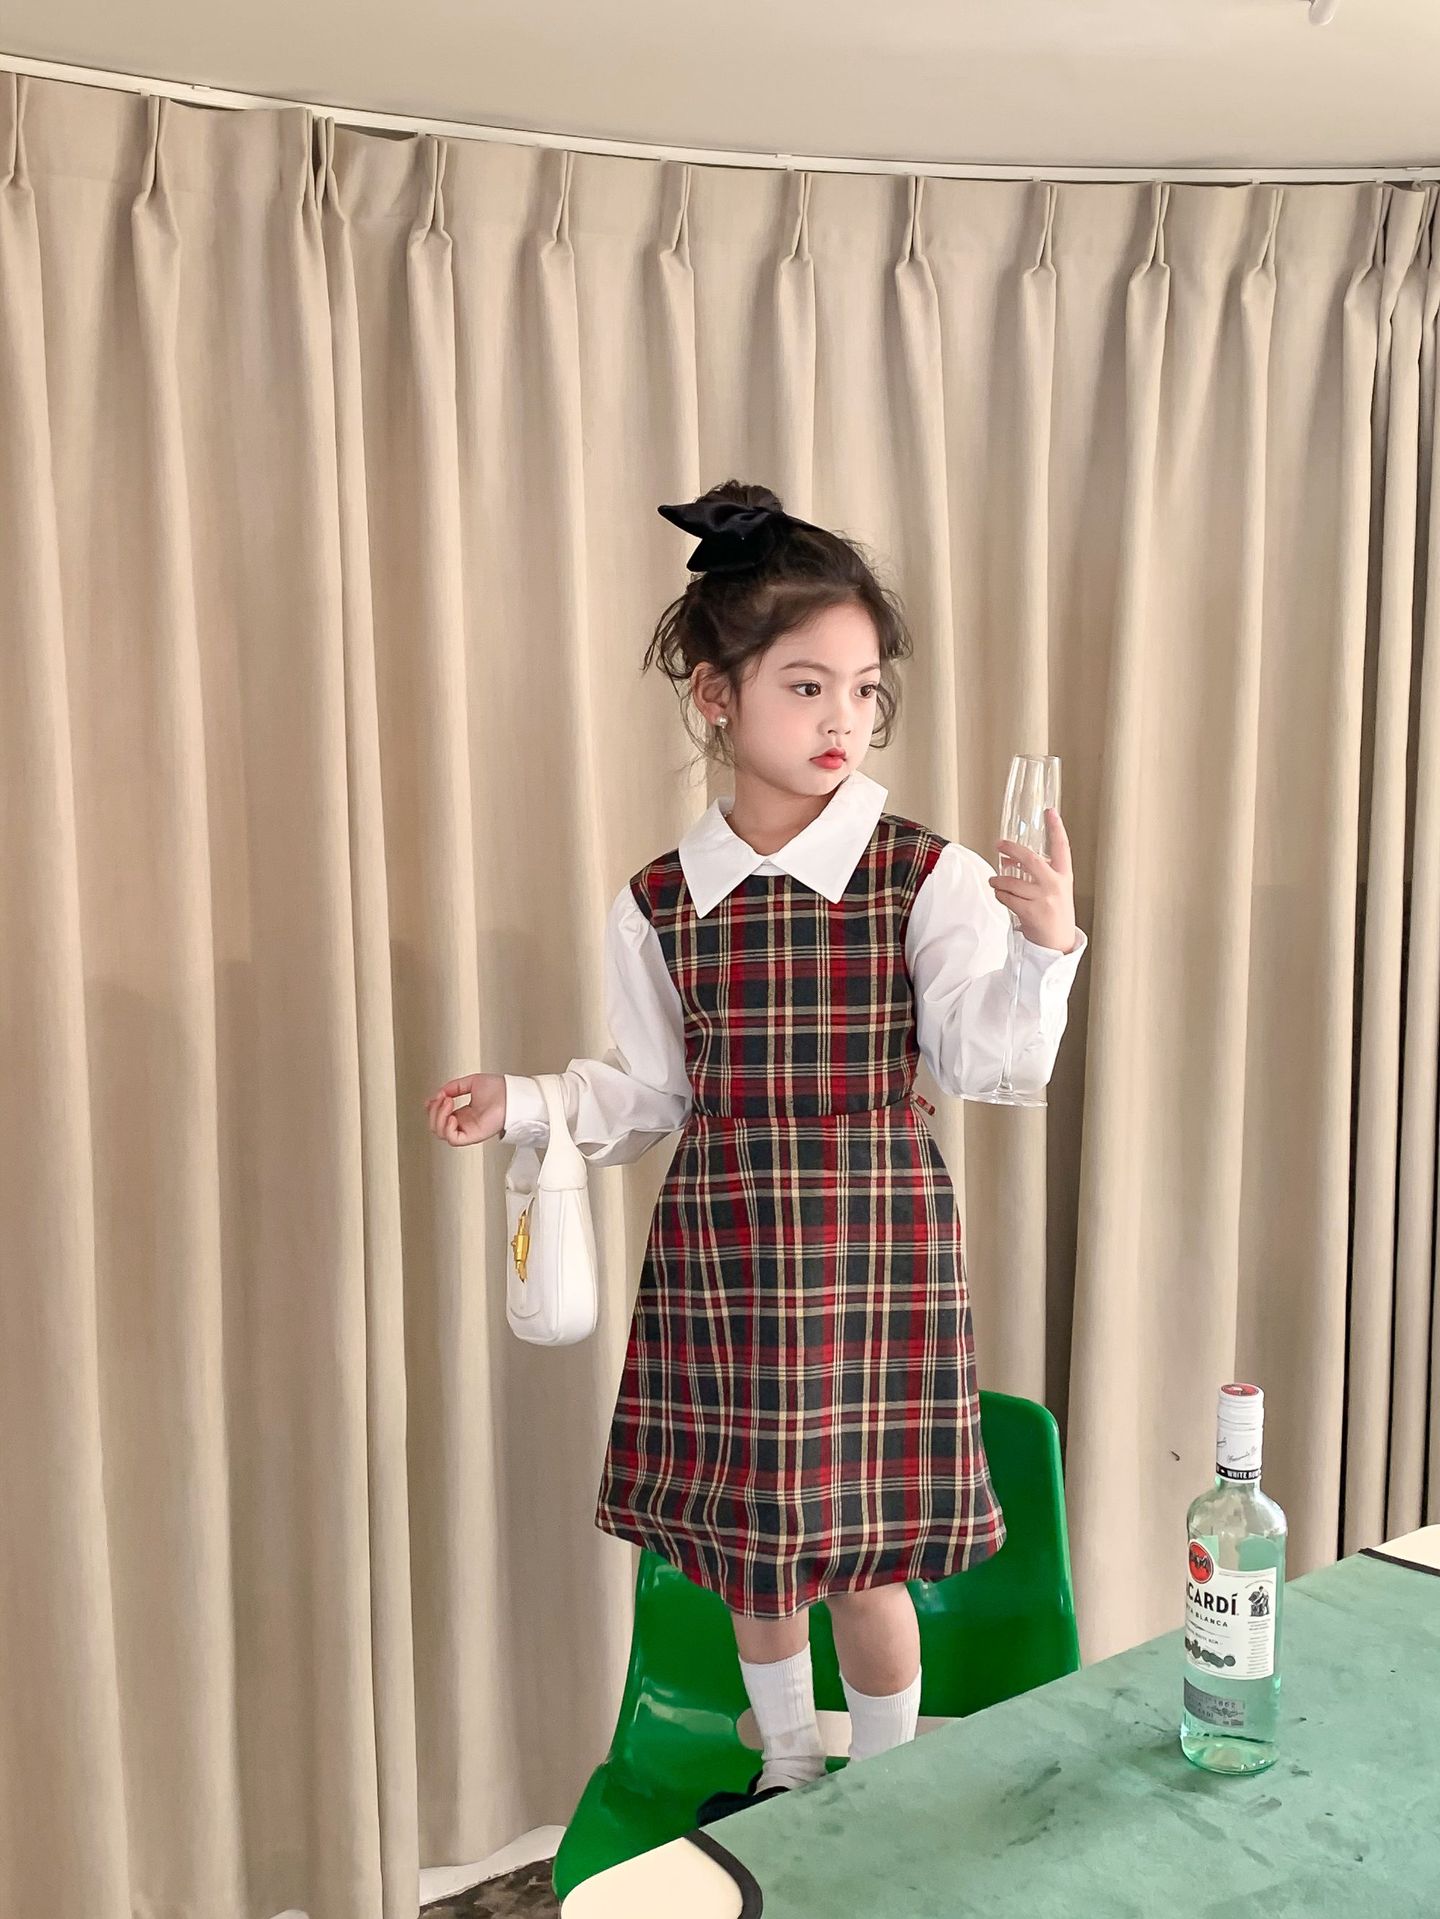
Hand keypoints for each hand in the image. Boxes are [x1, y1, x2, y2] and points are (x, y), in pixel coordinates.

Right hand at [425, 1072, 507, 1146]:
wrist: (513, 1094)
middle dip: (433, 1112)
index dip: (432, 1109)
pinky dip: (447, 1128)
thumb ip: (454, 1087)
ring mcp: (469, 1130)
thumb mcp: (471, 1082)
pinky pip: (454, 1139)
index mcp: (465, 1113)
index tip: (431, 1099)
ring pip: (442, 1134)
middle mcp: (465, 1123)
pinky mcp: (474, 1136)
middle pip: (437, 1127)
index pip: (440, 1117)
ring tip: (447, 1103)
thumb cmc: (501, 1089)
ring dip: (439, 1117)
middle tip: (441, 1098)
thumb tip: (440, 1093)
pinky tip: (452, 1116)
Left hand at [991, 807, 1078, 953]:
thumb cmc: (1054, 912)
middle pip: (1031, 859)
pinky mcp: (1031, 912)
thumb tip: (1009, 857)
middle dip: (1012, 849)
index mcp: (1064, 876)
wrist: (1058, 942)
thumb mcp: (1054, 888)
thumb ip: (1037, 871)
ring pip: (1012, 881)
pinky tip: (1000, 894)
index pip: (1062, 847)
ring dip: (998, 880)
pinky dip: (1000, 894)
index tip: (1050, 812)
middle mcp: (1056, 885)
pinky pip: (1007, 897)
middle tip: (999, 844)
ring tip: (994, 881)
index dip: (1056, 828)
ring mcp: (1044, 899)